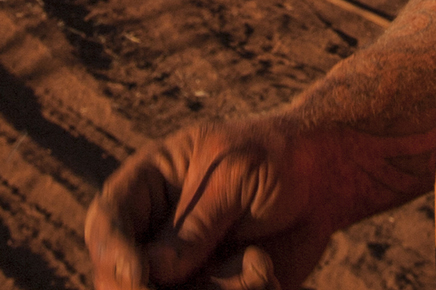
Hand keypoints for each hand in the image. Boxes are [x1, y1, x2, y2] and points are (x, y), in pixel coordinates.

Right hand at [89, 0, 435, 287]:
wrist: (328, 180)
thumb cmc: (279, 159)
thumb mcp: (235, 177)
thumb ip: (195, 225)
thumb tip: (150, 272)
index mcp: (149, 184)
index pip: (107, 221)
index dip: (112, 252)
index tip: (137, 275)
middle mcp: (156, 229)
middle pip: (121, 276)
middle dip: (154, 289)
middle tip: (200, 287)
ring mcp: (182, 265)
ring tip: (259, 269)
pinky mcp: (212, 288)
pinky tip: (266, 271)